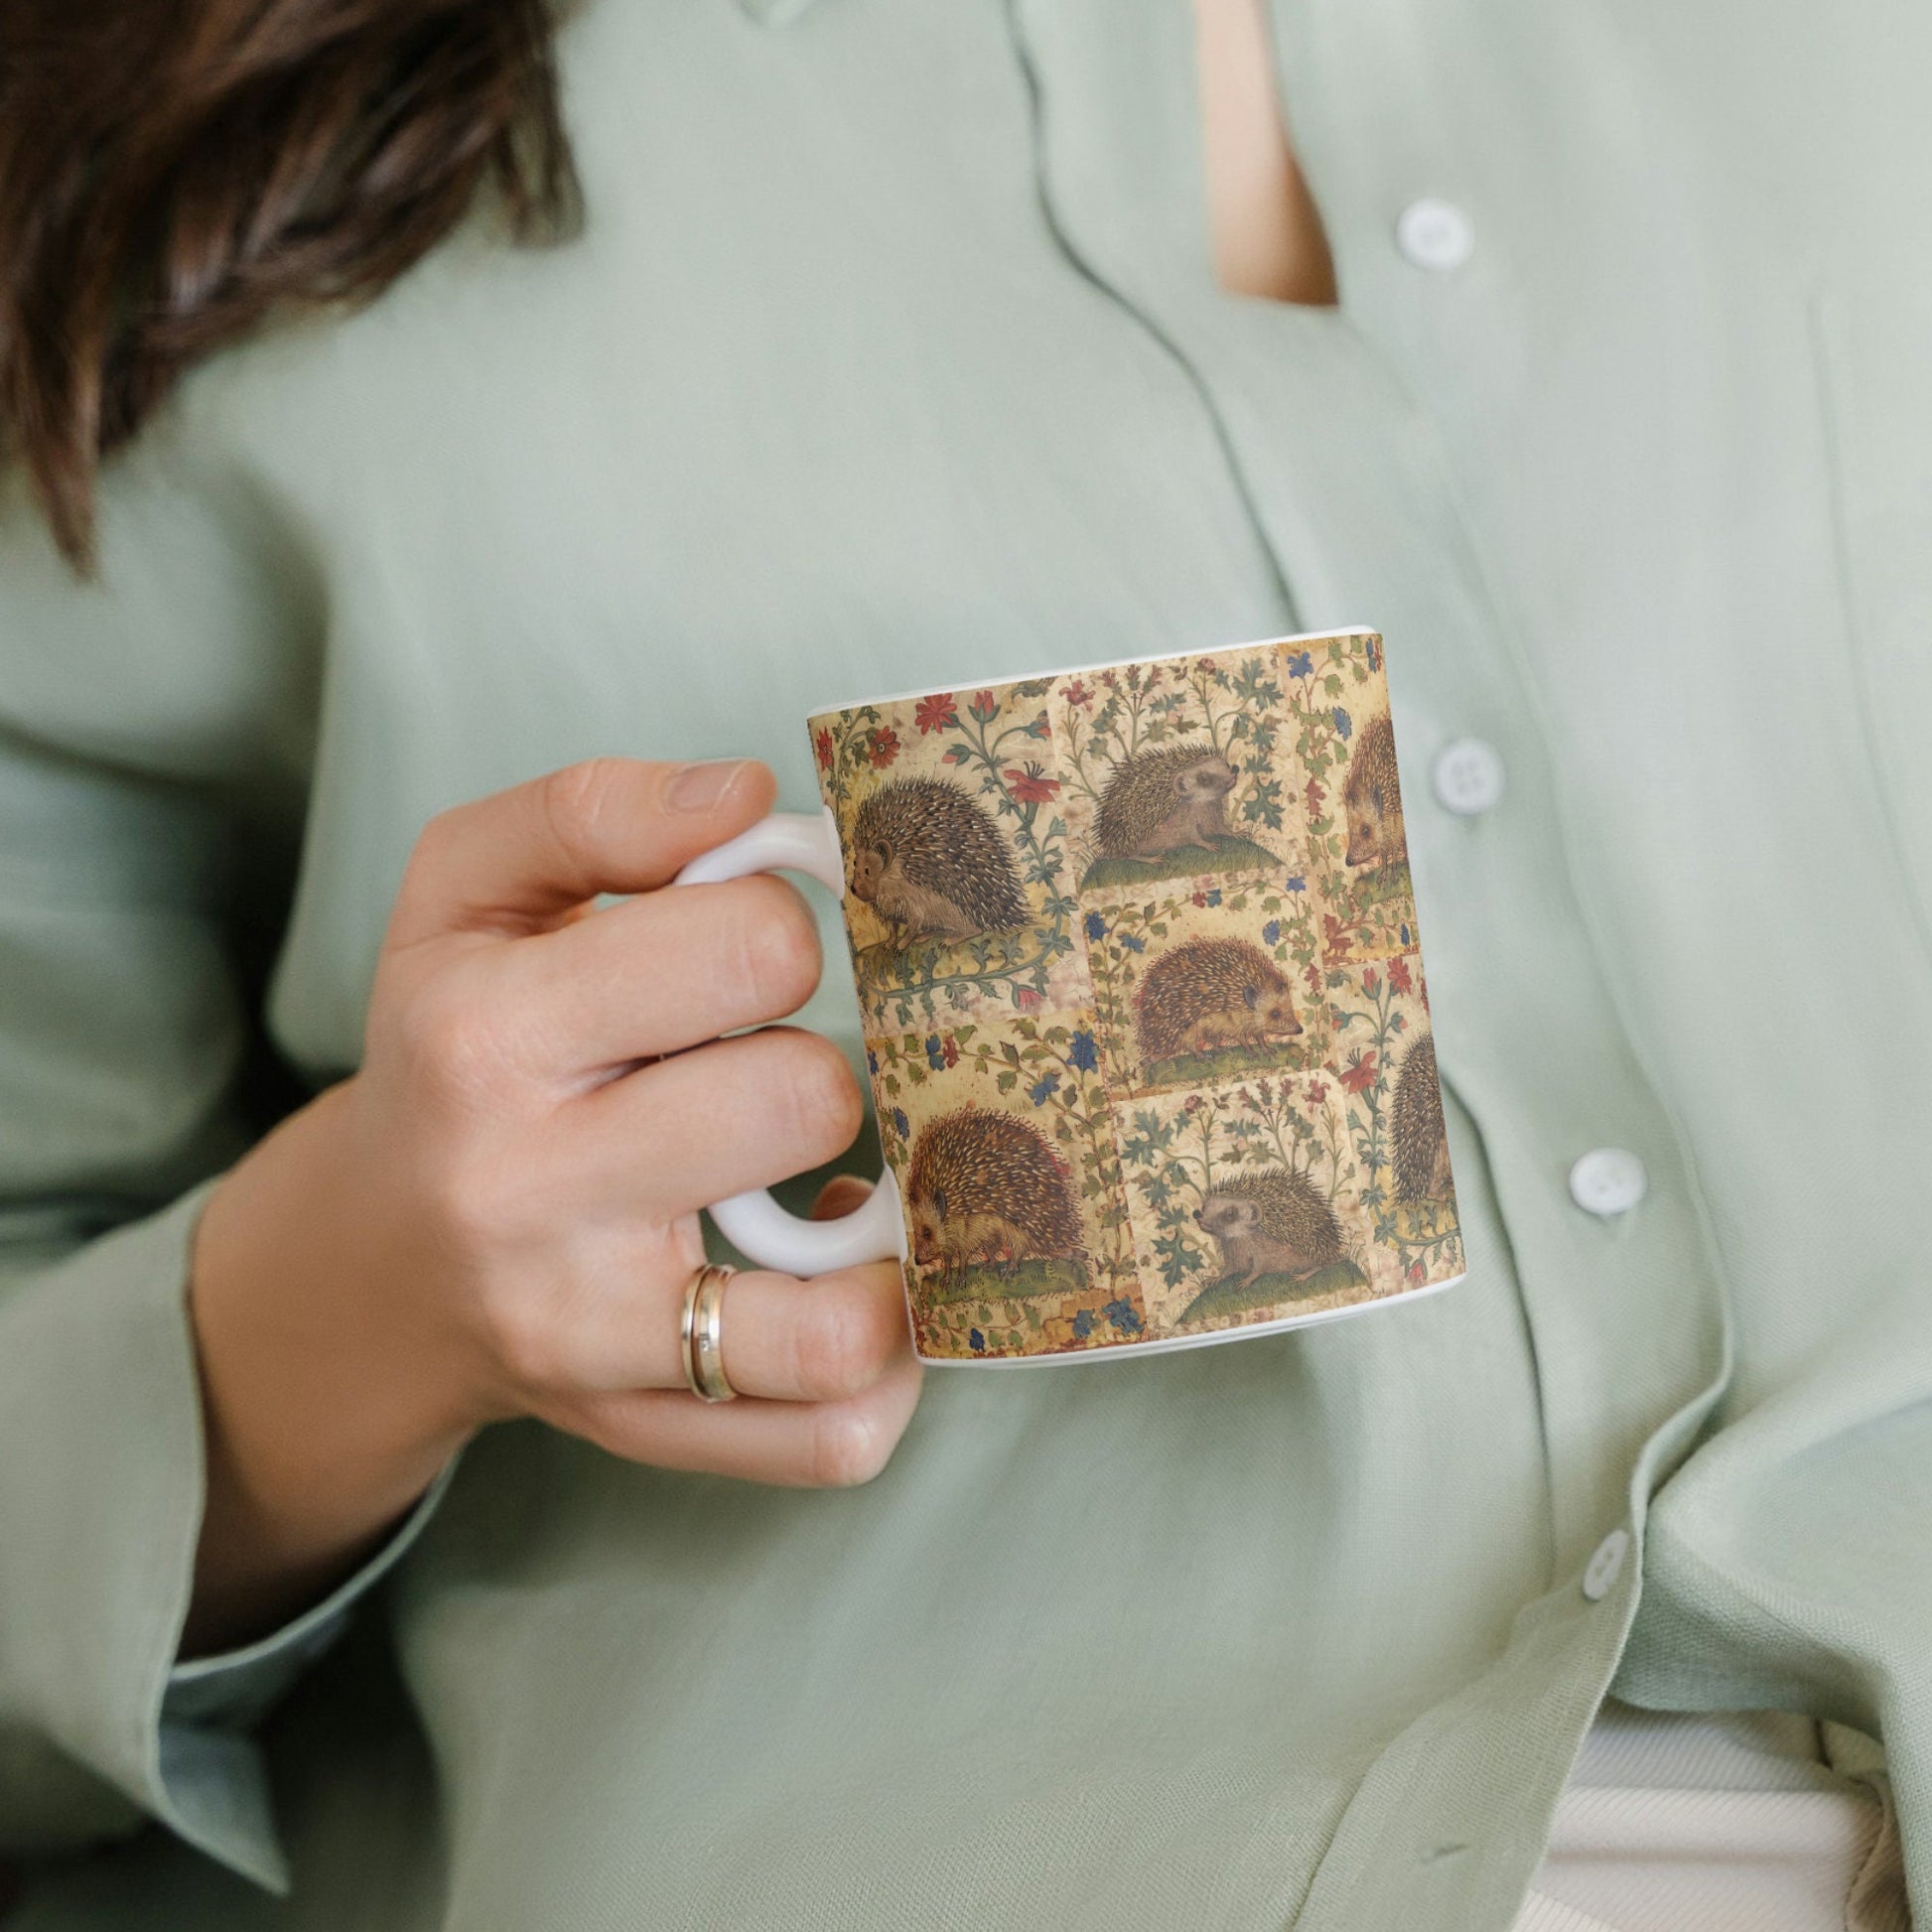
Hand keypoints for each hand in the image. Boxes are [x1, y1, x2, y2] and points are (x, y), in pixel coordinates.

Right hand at [186, 757, 921, 1653]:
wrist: (377, 1260)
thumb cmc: (453, 1049)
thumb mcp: (466, 893)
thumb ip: (595, 810)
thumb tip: (744, 793)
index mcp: (486, 1035)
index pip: (749, 948)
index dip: (784, 932)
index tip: (751, 956)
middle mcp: (529, 1195)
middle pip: (805, 1102)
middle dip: (819, 1066)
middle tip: (769, 1073)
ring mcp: (592, 1336)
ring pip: (833, 1317)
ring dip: (882, 1236)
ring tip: (838, 1186)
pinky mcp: (645, 1428)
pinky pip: (830, 1434)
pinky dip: (884, 1365)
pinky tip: (852, 1287)